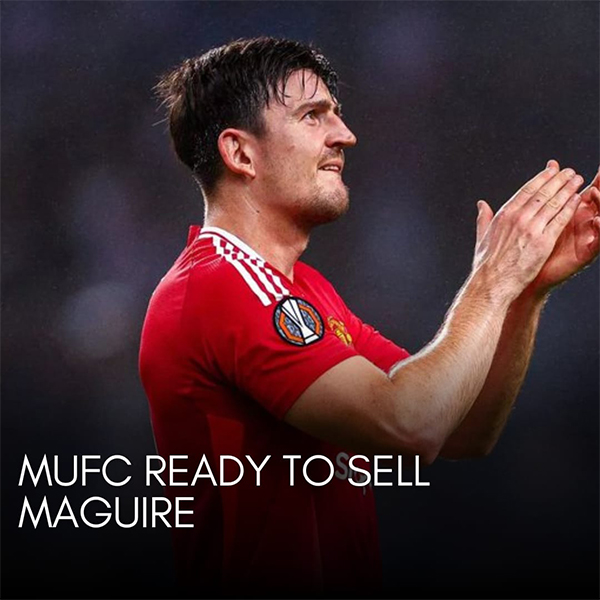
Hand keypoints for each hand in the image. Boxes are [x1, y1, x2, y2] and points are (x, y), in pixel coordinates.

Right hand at [472, 163, 584, 302]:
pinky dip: (569, 208)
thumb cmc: (486, 263)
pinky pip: (559, 220)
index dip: (541, 178)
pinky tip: (576, 200)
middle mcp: (518, 218)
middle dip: (558, 180)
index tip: (552, 170)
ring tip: (577, 180)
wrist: (492, 282)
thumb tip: (481, 205)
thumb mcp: (483, 236)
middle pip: (542, 193)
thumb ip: (484, 218)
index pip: (526, 190)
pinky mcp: (543, 242)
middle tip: (570, 172)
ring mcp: (531, 229)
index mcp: (504, 215)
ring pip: (553, 203)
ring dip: (567, 189)